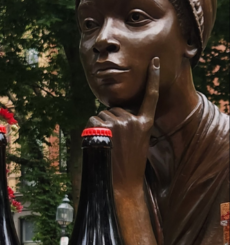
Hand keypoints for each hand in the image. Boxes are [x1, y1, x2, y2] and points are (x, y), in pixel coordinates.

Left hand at [86, 57, 159, 192]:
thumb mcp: (137, 141)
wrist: (124, 183)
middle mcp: (134, 119)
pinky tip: (98, 142)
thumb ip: (130, 125)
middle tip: (113, 143)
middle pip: (114, 109)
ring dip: (99, 127)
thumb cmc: (129, 164)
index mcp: (146, 122)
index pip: (150, 96)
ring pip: (101, 115)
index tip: (153, 61)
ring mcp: (121, 122)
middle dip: (109, 122)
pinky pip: (92, 121)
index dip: (152, 78)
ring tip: (106, 145)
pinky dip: (90, 130)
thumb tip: (110, 113)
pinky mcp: (107, 128)